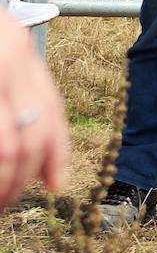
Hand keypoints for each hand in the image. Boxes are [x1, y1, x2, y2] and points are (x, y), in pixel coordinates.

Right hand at [0, 13, 68, 207]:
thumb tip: (49, 170)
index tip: (55, 185)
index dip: (56, 153)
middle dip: (19, 177)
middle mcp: (4, 59)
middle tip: (7, 202)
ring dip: (3, 180)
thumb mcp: (2, 56)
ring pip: (6, 145)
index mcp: (16, 50)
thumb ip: (22, 92)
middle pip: (27, 134)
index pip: (50, 110)